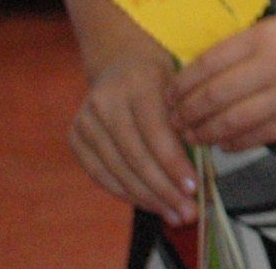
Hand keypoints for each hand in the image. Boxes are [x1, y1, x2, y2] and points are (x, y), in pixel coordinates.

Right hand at [70, 51, 197, 226]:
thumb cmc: (163, 78)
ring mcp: (86, 121)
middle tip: (187, 213)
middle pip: (136, 157)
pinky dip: (127, 193)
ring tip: (174, 215)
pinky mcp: (76, 137)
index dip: (174, 163)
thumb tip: (199, 171)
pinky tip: (150, 204)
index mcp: (138, 84)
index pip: (156, 132)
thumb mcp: (180, 87)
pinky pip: (101, 174)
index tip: (194, 188)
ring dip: (148, 198)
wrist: (121, 61)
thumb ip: (186, 122)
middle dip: (164, 189)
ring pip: (118, 170)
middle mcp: (106, 103)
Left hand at [172, 10, 275, 151]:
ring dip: (203, 133)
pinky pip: (256, 137)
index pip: (206, 63)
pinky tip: (224, 142)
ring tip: (193, 136)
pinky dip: (233, 143)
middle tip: (173, 121)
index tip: (168, 96)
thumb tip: (200, 77)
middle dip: (185, 113)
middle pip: (212, 97)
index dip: (180, 85)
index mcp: (267, 34)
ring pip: (229, 122)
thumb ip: (245, 50)